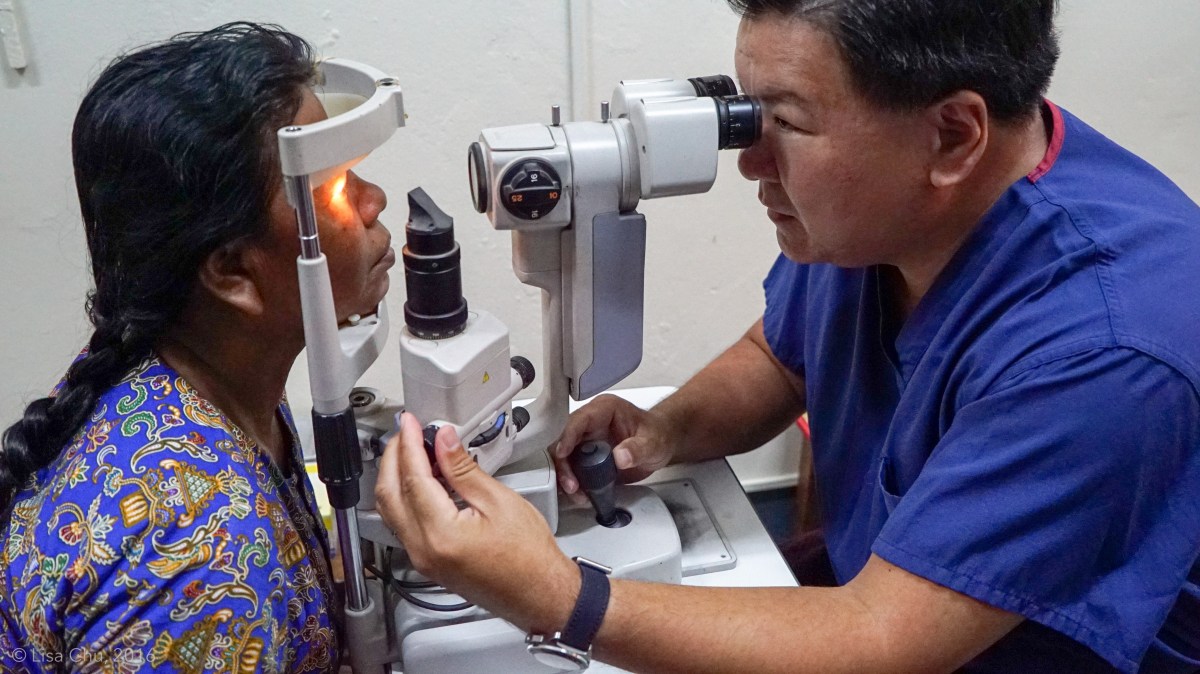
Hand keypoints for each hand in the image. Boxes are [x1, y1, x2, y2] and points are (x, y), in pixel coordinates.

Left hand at [374, 413, 578, 632]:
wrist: (540, 593)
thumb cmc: (529, 556)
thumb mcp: (499, 500)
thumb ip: (464, 469)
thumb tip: (444, 441)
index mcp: (440, 534)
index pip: (412, 478)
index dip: (409, 444)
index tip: (410, 423)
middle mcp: (423, 550)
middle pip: (389, 494)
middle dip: (394, 457)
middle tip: (407, 432)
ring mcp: (422, 559)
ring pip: (391, 510)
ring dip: (396, 477)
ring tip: (414, 451)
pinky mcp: (427, 563)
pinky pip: (403, 524)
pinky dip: (406, 497)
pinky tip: (422, 480)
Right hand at [552, 394, 676, 496]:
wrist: (661, 444)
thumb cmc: (657, 434)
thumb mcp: (652, 442)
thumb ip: (637, 449)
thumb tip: (620, 457)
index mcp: (603, 410)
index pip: (578, 420)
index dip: (567, 436)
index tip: (562, 453)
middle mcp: (590, 424)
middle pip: (564, 440)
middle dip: (563, 464)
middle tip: (571, 484)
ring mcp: (586, 441)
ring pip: (564, 457)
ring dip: (566, 476)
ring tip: (577, 493)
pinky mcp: (586, 458)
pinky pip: (572, 470)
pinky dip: (574, 484)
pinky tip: (581, 494)